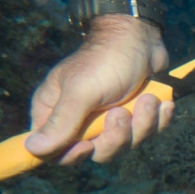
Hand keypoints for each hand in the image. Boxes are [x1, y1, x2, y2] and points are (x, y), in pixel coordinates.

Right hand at [26, 14, 171, 163]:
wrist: (142, 38)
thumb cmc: (106, 60)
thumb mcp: (80, 92)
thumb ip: (60, 123)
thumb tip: (32, 150)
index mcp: (57, 112)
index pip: (55, 152)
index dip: (72, 155)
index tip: (87, 144)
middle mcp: (82, 119)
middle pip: (97, 153)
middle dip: (116, 137)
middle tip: (121, 112)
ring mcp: (111, 119)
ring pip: (126, 144)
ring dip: (142, 123)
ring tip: (148, 99)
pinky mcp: (137, 115)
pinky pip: (149, 132)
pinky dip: (159, 119)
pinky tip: (162, 102)